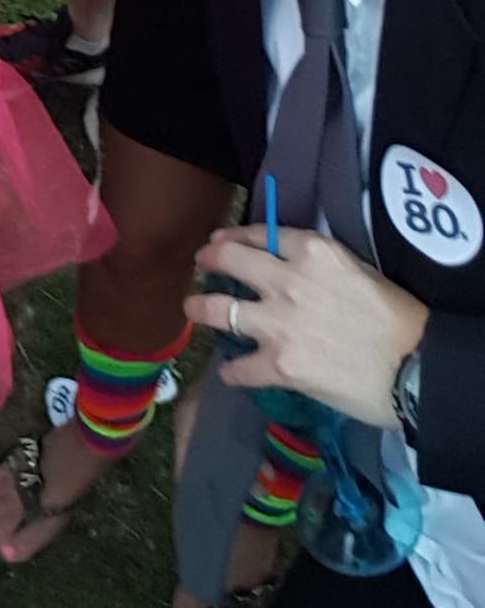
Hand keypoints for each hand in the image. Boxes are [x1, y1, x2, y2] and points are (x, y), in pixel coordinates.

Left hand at [186, 226, 427, 424]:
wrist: (413, 367)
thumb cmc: (398, 318)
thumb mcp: (356, 270)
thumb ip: (317, 266)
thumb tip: (289, 269)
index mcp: (312, 251)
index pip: (259, 234)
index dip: (233, 237)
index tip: (220, 241)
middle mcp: (286, 280)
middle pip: (228, 261)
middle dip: (209, 261)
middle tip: (201, 265)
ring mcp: (277, 323)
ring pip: (217, 310)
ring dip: (201, 309)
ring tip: (193, 310)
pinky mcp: (277, 364)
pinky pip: (238, 368)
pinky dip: (232, 372)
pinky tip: (230, 373)